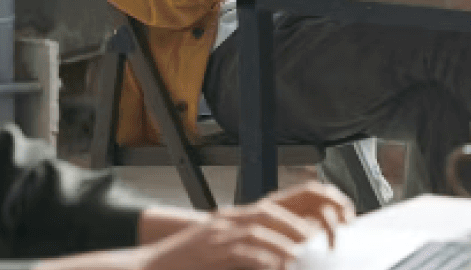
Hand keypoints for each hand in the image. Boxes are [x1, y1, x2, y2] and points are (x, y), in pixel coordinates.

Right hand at [140, 183, 352, 269]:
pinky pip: (242, 249)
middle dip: (299, 222)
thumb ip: (248, 255)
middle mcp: (227, 221)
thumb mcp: (220, 256)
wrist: (148, 269)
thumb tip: (280, 260)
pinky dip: (262, 255)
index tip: (323, 221)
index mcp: (232, 220)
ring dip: (284, 238)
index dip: (298, 208)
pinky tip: (278, 263)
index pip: (272, 206)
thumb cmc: (184, 267)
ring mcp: (217, 234)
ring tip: (303, 252)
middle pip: (270, 211)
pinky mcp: (209, 251)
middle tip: (321, 237)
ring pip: (259, 227)